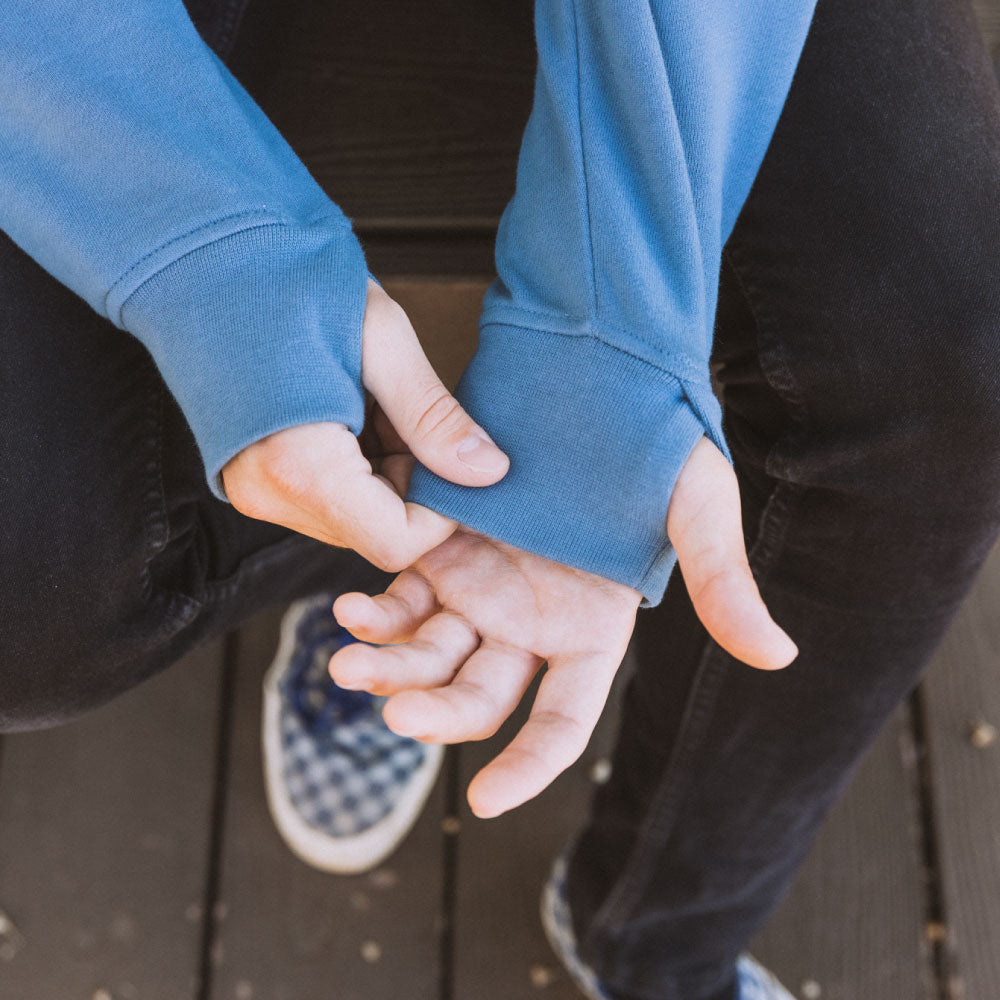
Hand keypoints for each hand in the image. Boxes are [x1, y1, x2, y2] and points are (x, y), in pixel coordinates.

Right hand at [221, 280, 508, 571]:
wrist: (212, 256)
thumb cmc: (290, 281)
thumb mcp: (382, 341)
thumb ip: (434, 418)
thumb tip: (488, 472)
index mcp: (298, 467)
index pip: (395, 541)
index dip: (442, 513)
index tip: (457, 460)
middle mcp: (270, 494)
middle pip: (377, 532)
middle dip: (417, 485)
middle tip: (417, 417)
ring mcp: (258, 490)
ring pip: (359, 517)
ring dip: (392, 472)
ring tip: (382, 405)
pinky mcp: (258, 478)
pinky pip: (332, 498)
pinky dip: (364, 466)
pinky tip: (359, 412)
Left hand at [329, 437, 797, 816]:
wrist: (592, 363)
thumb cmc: (656, 433)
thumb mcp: (696, 506)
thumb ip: (721, 582)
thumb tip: (778, 657)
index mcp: (590, 629)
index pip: (562, 722)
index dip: (528, 767)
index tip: (485, 800)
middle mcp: (529, 621)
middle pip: (478, 697)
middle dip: (435, 714)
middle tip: (396, 715)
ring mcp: (480, 585)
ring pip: (428, 653)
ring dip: (388, 668)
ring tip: (346, 665)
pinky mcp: (440, 543)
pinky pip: (400, 594)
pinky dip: (375, 609)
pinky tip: (350, 608)